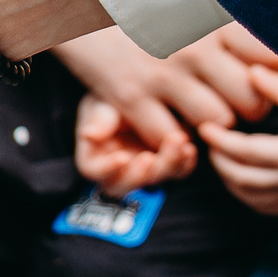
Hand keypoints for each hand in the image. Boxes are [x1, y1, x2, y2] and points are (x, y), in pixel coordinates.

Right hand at [53, 22, 277, 182]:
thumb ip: (223, 16)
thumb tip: (268, 39)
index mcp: (211, 19)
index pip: (272, 59)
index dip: (277, 77)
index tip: (267, 78)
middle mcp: (194, 46)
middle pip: (252, 101)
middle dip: (247, 109)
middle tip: (232, 103)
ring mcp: (161, 73)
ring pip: (217, 123)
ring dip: (210, 124)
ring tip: (198, 112)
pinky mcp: (129, 95)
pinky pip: (169, 136)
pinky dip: (170, 137)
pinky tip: (163, 120)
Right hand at [73, 94, 187, 194]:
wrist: (136, 92)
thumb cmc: (110, 99)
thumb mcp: (101, 104)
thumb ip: (100, 120)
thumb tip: (88, 134)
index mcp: (95, 155)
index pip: (93, 171)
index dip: (107, 169)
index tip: (122, 157)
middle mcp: (119, 168)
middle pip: (126, 184)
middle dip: (141, 173)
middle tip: (150, 156)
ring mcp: (144, 169)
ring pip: (156, 179)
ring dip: (167, 164)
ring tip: (176, 140)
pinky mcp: (167, 164)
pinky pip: (178, 171)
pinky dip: (185, 162)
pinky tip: (189, 147)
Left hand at [198, 66, 277, 215]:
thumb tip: (250, 72)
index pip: (246, 152)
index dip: (220, 140)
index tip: (204, 126)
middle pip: (241, 179)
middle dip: (218, 160)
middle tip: (208, 139)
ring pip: (250, 197)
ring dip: (228, 179)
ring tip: (220, 154)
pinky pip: (265, 207)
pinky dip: (245, 195)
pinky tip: (239, 177)